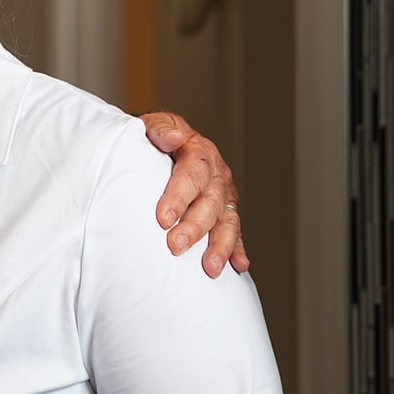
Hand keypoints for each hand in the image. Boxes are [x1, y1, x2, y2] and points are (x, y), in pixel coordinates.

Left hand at [141, 111, 247, 277]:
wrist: (167, 140)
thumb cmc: (155, 137)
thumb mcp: (154, 125)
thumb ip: (160, 130)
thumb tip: (172, 138)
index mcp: (199, 152)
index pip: (192, 175)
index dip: (179, 197)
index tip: (162, 218)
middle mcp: (217, 175)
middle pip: (209, 203)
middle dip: (194, 227)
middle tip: (175, 246)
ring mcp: (224, 194)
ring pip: (226, 221)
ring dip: (220, 246)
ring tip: (210, 268)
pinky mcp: (226, 210)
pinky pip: (235, 231)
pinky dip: (237, 249)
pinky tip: (239, 266)